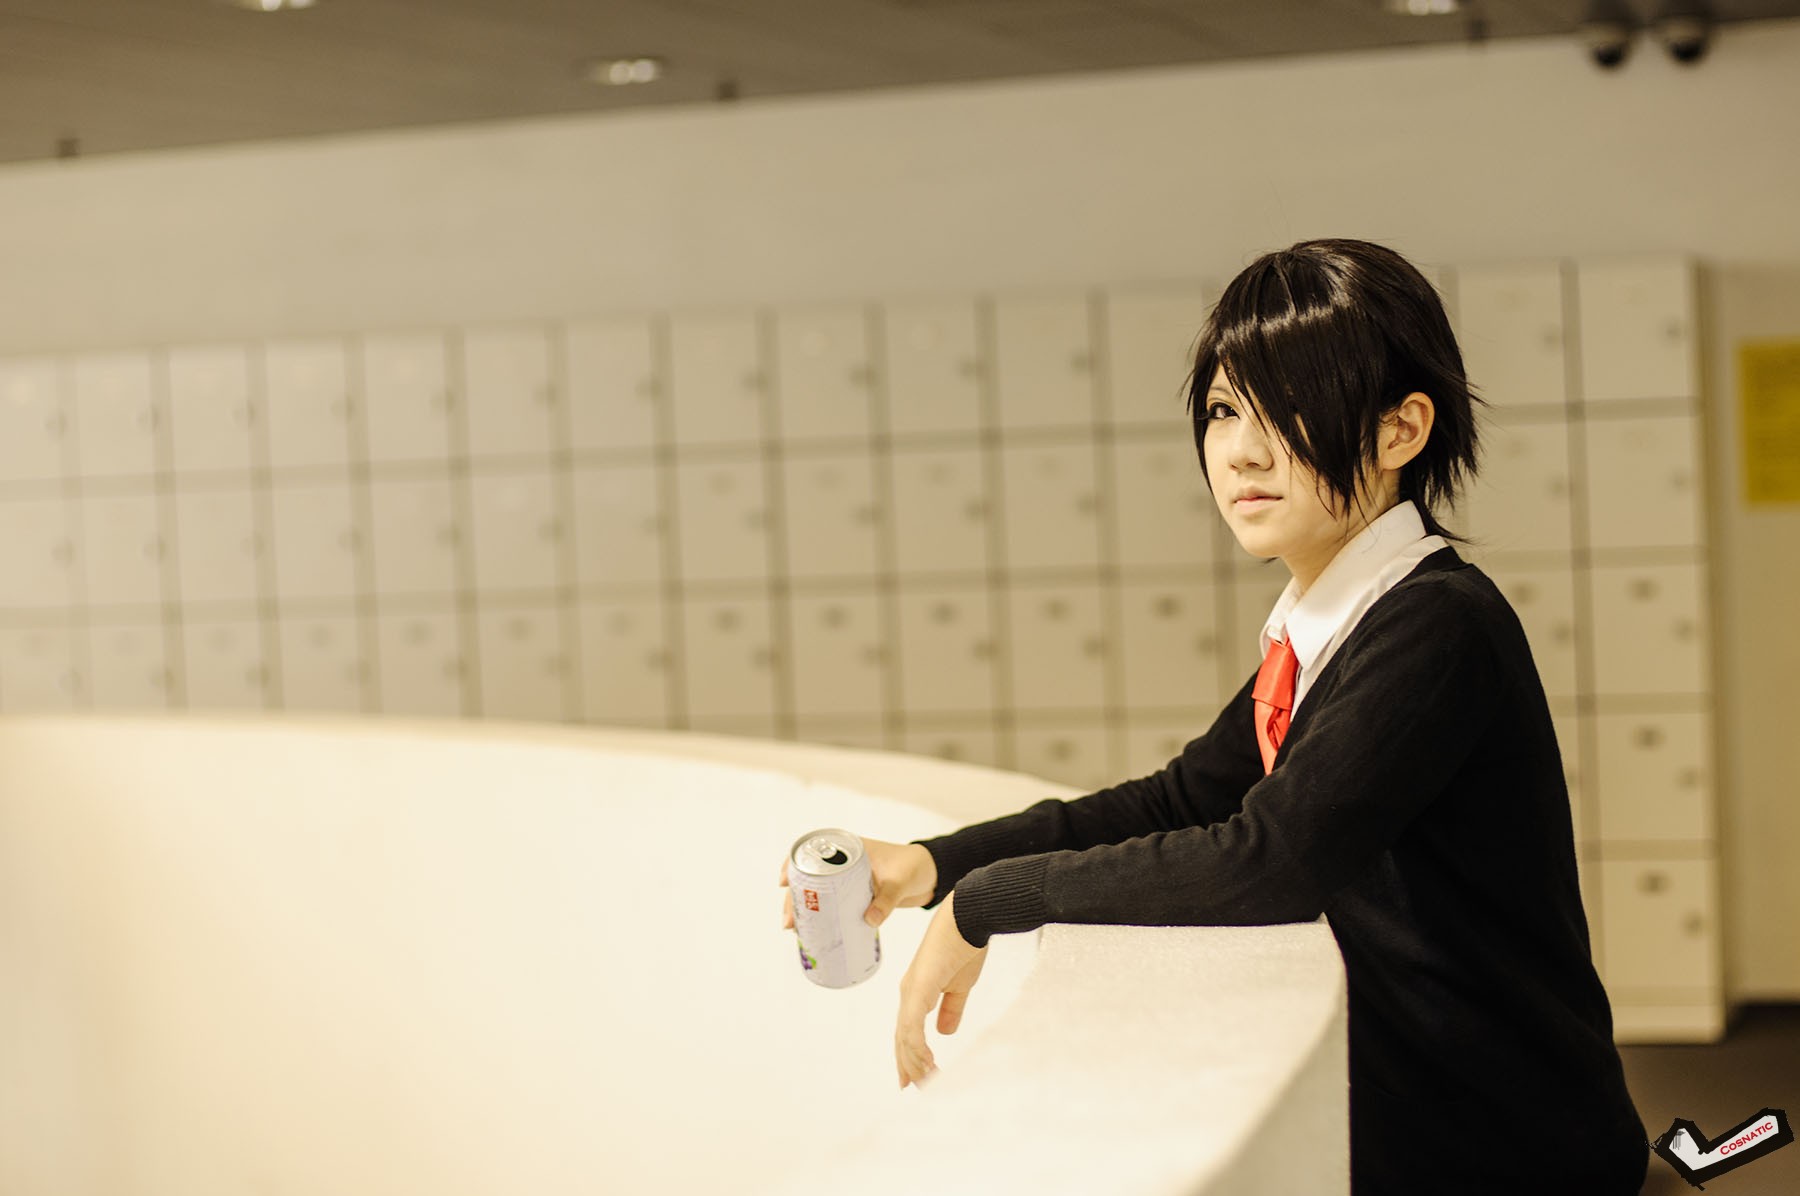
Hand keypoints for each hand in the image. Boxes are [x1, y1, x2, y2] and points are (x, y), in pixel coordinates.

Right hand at [779, 837, 937, 930]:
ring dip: (805, 910)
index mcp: (850, 849)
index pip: (813, 851)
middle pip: (811, 877)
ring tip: (795, 931)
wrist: (932, 875)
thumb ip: (886, 900)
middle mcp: (845, 863)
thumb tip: (868, 921)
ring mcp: (849, 881)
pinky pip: (833, 906)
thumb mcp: (900, 881)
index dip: (794, 864)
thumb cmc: (915, 867)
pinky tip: (813, 934)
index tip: (784, 882)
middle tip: (789, 921)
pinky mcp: (856, 897)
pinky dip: (822, 917)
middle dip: (795, 898)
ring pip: (819, 893)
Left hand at [894, 891, 986, 1089]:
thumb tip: (944, 1032)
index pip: (906, 1031)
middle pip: (901, 1038)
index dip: (908, 1056)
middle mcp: (908, 993)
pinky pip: (913, 1024)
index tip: (914, 1080)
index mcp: (916, 992)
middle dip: (908, 1066)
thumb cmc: (965, 945)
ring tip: (928, 1082)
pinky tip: (927, 1062)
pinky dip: (917, 1045)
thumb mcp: (960, 985)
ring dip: (915, 1061)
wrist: (970, 916)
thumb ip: (951, 1008)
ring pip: (905, 1036)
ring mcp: (912, 990)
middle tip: (918, 1089)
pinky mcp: (919, 987)